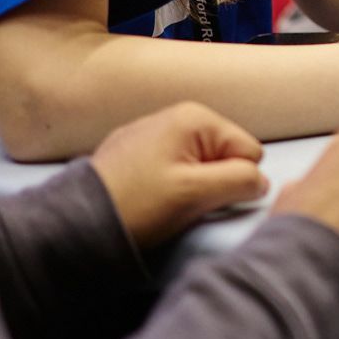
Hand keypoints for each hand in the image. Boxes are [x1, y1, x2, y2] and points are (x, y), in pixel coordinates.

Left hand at [88, 102, 270, 249]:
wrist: (78, 222)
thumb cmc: (136, 205)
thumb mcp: (197, 194)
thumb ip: (240, 181)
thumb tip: (260, 181)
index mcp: (194, 118)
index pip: (249, 151)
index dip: (235, 180)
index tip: (206, 196)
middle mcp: (174, 116)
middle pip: (224, 156)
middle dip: (213, 182)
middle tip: (185, 202)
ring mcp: (151, 133)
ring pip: (199, 165)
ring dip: (192, 187)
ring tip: (165, 204)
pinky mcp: (134, 153)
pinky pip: (172, 169)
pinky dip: (169, 186)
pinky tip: (149, 200)